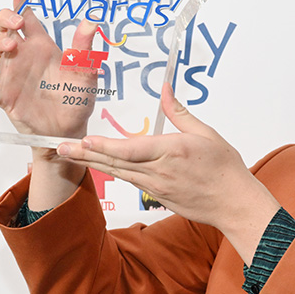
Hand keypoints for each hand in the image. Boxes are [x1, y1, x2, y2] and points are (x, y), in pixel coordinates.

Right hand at [0, 0, 97, 140]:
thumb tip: (91, 23)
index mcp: (42, 48)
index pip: (27, 20)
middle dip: (5, 19)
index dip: (21, 4)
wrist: (70, 130)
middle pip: (4, 29)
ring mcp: (13, 77)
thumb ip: (84, 49)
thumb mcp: (86, 73)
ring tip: (12, 44)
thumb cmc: (76, 100)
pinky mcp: (7, 98)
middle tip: (16, 22)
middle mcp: (24, 58)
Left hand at [56, 84, 280, 261]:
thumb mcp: (207, 134)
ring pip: (119, 173)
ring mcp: (157, 187)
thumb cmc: (225, 169)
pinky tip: (98, 165)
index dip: (104, 145)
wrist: (234, 204)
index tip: (83, 139)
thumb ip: (180, 112)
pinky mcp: (158, 197)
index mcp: (172, 152)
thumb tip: (165, 89)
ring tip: (70, 154)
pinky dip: (113, 172)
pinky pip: (131, 181)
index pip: (130, 149)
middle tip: (59, 147)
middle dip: (85, 154)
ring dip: (93, 162)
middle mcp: (159, 172)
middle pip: (115, 162)